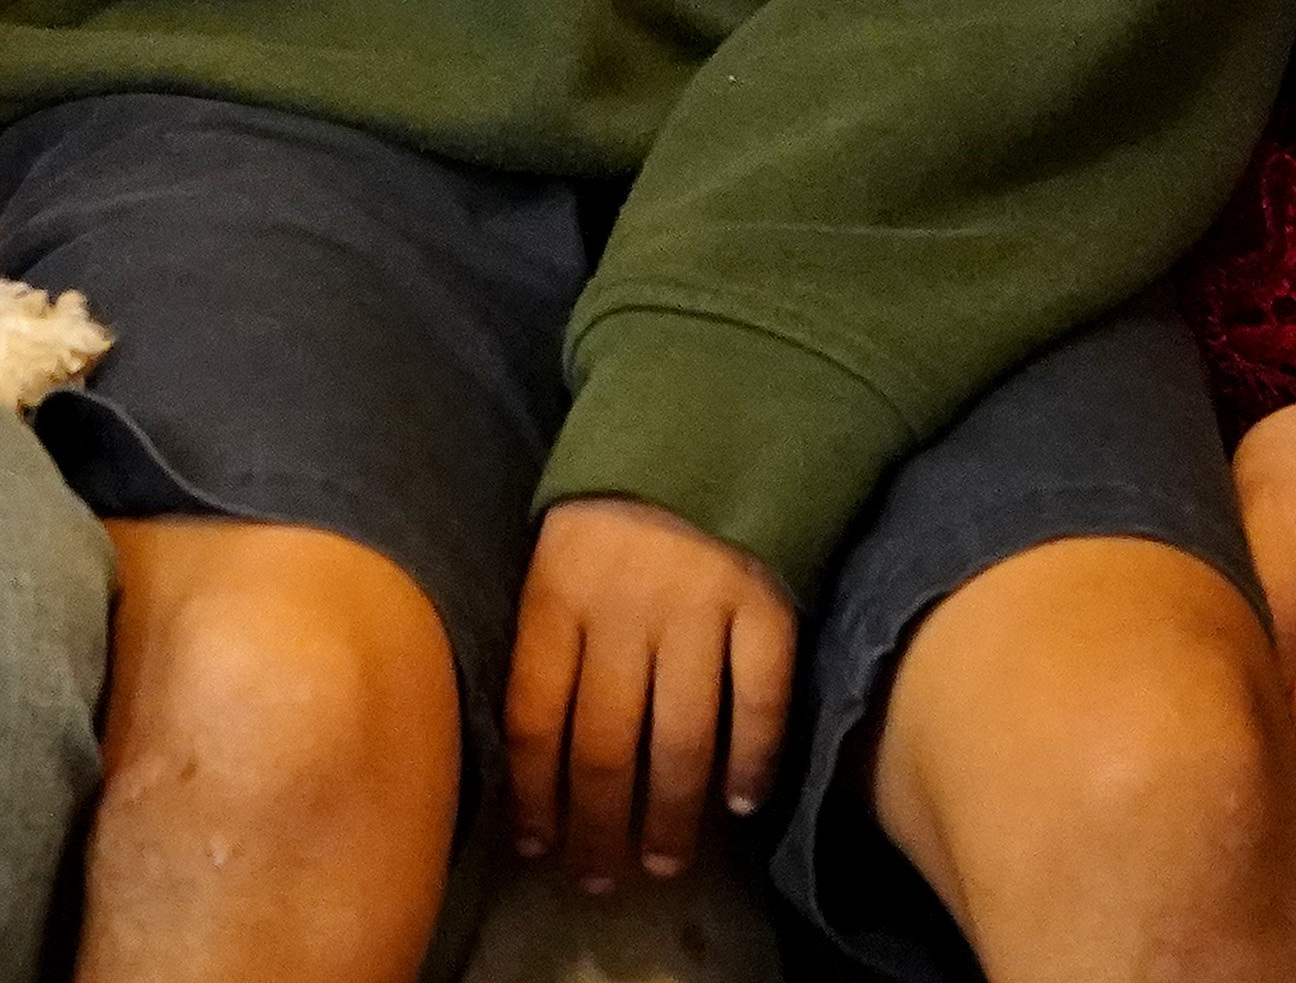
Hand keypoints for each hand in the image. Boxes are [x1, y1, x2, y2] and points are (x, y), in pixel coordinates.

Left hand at [506, 496, 794, 888]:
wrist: (705, 418)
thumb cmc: (612, 505)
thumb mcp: (552, 554)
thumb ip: (546, 636)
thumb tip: (529, 747)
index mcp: (556, 596)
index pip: (537, 720)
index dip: (535, 794)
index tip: (536, 845)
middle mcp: (623, 612)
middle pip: (606, 746)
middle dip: (598, 825)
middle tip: (600, 876)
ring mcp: (699, 611)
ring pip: (681, 740)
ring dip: (670, 814)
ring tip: (662, 859)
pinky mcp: (766, 607)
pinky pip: (761, 703)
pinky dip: (754, 761)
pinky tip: (742, 804)